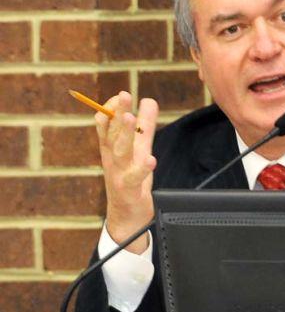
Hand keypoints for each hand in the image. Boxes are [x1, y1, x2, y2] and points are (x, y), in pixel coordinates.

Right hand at [95, 91, 158, 252]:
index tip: (122, 95)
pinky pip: (134, 178)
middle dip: (117, 113)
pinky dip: (142, 169)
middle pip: (112, 133)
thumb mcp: (139, 149)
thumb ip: (145, 125)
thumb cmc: (131, 179)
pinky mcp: (129, 190)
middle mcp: (112, 159)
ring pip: (120, 151)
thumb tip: (149, 101)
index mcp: (111, 148)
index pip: (106, 124)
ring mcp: (119, 174)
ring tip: (131, 117)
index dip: (111, 108)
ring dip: (124, 133)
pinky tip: (150, 160)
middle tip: (124, 95)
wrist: (126, 216)